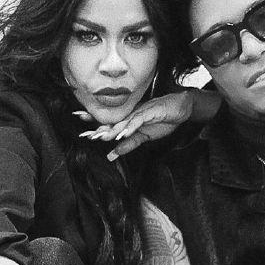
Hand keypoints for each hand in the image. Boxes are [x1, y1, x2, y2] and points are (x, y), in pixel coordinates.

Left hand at [74, 90, 194, 159]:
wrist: (181, 109)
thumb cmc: (162, 120)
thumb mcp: (144, 137)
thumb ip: (128, 145)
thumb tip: (112, 155)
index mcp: (127, 120)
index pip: (108, 124)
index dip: (95, 127)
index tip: (83, 134)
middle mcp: (130, 114)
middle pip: (111, 122)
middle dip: (98, 128)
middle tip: (85, 135)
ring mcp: (138, 112)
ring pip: (122, 122)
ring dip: (112, 130)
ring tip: (100, 137)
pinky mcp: (149, 111)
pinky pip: (138, 120)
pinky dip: (130, 127)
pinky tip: (123, 133)